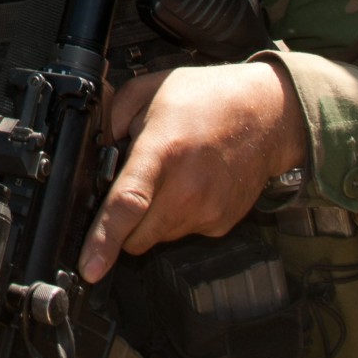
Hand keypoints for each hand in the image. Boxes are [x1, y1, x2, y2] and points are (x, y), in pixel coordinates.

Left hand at [78, 61, 306, 282]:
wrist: (267, 114)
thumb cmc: (208, 98)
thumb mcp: (147, 89)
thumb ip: (111, 120)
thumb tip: (95, 154)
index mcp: (163, 151)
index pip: (128, 203)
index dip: (103, 240)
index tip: (90, 268)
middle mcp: (187, 188)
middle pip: (137, 236)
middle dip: (122, 224)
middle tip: (133, 184)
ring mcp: (208, 211)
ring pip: (158, 237)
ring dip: (151, 217)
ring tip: (169, 175)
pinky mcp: (222, 224)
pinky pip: (182, 231)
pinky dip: (176, 215)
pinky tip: (188, 184)